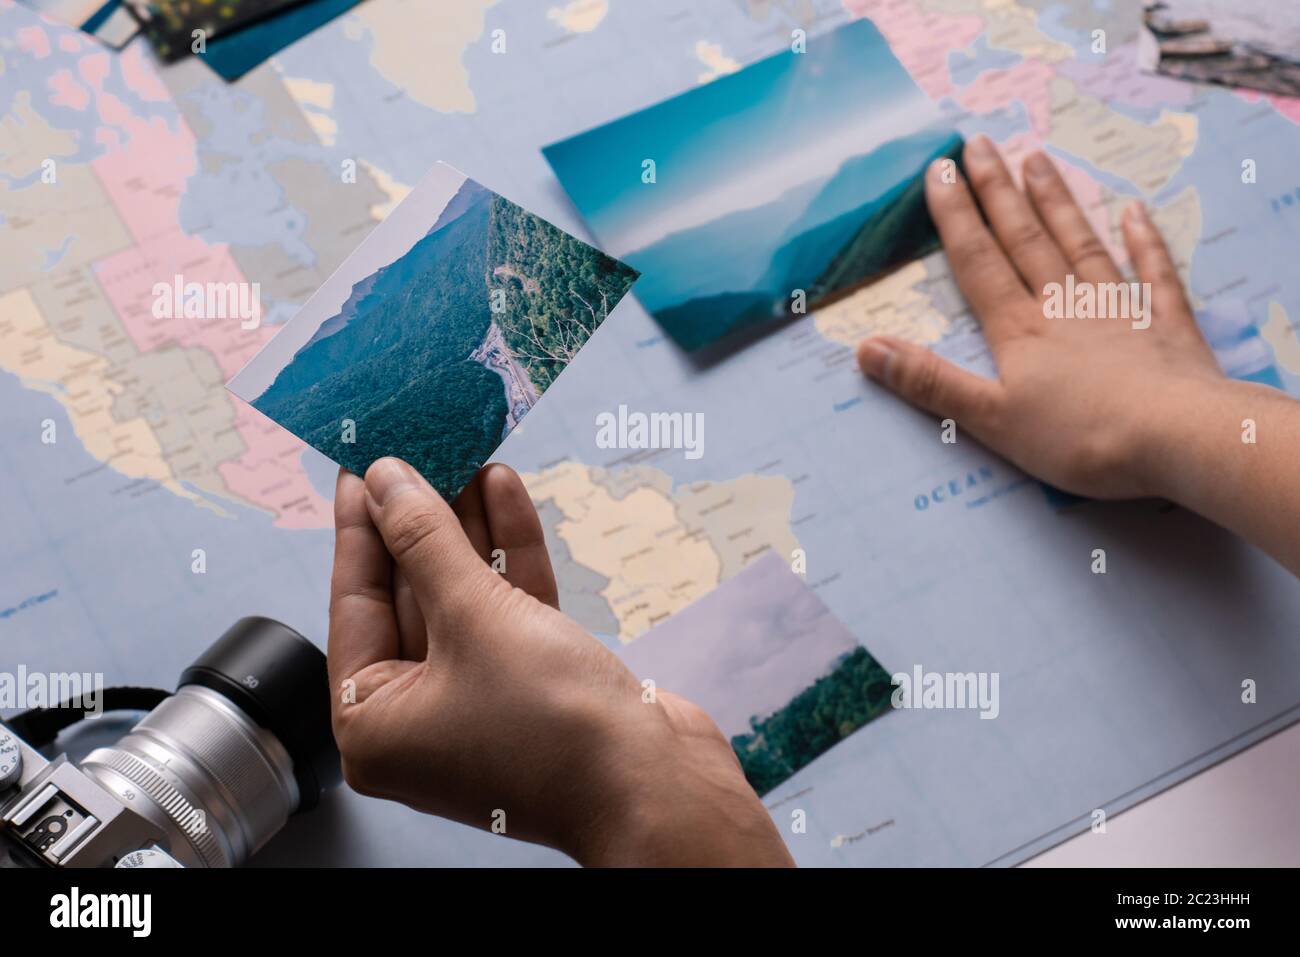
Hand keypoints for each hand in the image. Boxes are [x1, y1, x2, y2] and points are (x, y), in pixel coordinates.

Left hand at [327, 457, 792, 865]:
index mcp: (375, 722)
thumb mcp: (474, 616)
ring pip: (463, 596)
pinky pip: (507, 610)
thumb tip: (387, 483)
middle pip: (411, 594)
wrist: (655, 786)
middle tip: (419, 451)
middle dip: (423, 519)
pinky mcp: (533, 685)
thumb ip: (426, 541)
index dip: (361, 527)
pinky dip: (508, 556)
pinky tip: (506, 495)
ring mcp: (479, 700)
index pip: (355, 602)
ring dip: (469, 527)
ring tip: (468, 457)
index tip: (364, 468)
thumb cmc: (553, 727)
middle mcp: (420, 716)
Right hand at [857, 135, 1224, 499]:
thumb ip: (930, 382)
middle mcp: (1063, 306)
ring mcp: (1118, 310)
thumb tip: (866, 348)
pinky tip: (1134, 211)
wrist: (1175, 437)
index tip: (939, 168)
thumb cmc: (1079, 437)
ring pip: (1079, 244)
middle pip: (1024, 239)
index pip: (978, 262)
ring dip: (1055, 201)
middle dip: (997, 191)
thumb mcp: (990, 419)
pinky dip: (1145, 240)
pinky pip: (1154, 273)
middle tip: (979, 142)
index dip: (955, 216)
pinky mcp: (1165, 326)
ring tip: (1036, 158)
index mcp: (1019, 330)